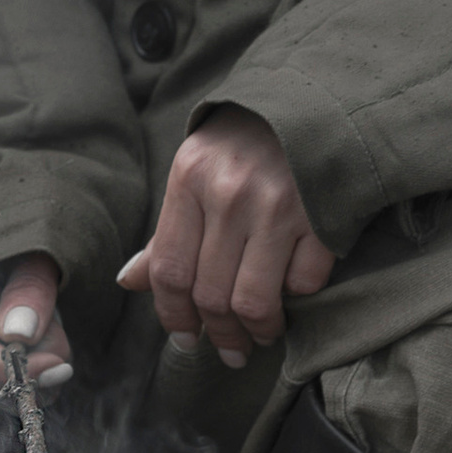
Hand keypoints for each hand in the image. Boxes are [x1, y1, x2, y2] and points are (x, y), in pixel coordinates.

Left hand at [118, 110, 334, 367]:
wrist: (312, 102)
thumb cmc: (245, 142)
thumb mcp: (194, 172)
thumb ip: (167, 230)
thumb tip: (129, 281)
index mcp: (189, 179)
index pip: (169, 271)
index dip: (174, 317)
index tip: (187, 340)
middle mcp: (229, 193)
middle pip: (210, 294)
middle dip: (220, 335)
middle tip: (229, 350)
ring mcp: (278, 205)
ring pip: (254, 301)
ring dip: (256, 331)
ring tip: (260, 336)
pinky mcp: (322, 215)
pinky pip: (303, 283)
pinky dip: (298, 298)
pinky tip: (293, 295)